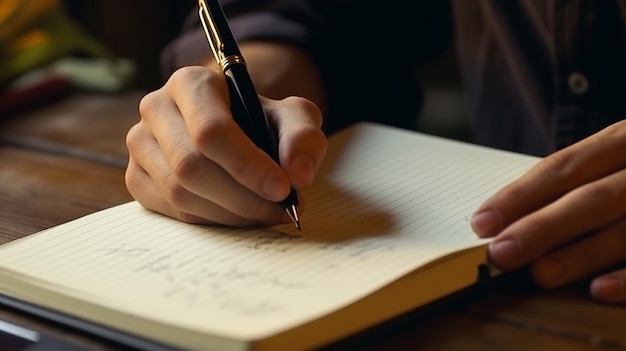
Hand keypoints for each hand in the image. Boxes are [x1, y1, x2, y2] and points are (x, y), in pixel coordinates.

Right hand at [125, 66, 326, 225]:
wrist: (236, 129)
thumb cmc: (262, 121)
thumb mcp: (294, 118)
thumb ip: (303, 138)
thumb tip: (298, 176)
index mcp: (191, 83)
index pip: (210, 131)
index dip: (247, 166)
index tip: (283, 189)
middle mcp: (156, 109)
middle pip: (191, 167)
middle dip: (242, 197)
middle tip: (279, 209)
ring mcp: (140, 145)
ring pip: (179, 194)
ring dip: (230, 214)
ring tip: (264, 213)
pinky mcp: (137, 178)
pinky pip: (171, 212)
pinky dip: (211, 221)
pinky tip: (238, 215)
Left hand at [471, 120, 625, 303]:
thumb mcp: (618, 153)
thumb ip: (579, 177)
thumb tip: (513, 216)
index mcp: (624, 138)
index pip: (562, 166)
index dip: (520, 195)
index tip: (481, 221)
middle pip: (592, 198)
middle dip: (543, 227)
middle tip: (501, 253)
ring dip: (582, 255)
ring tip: (540, 274)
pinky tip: (600, 290)